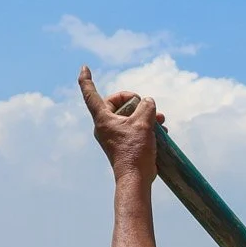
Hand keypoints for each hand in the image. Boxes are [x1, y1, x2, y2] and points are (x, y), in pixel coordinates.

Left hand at [78, 66, 162, 183]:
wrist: (136, 179)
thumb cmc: (135, 151)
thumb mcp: (144, 123)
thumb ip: (146, 106)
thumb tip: (148, 102)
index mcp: (103, 118)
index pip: (90, 94)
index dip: (87, 79)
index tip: (84, 67)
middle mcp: (104, 126)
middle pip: (117, 104)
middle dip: (136, 102)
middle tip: (149, 106)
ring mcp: (113, 136)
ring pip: (128, 117)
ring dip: (145, 115)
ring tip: (161, 120)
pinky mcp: (122, 144)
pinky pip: (133, 128)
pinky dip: (145, 126)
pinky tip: (161, 131)